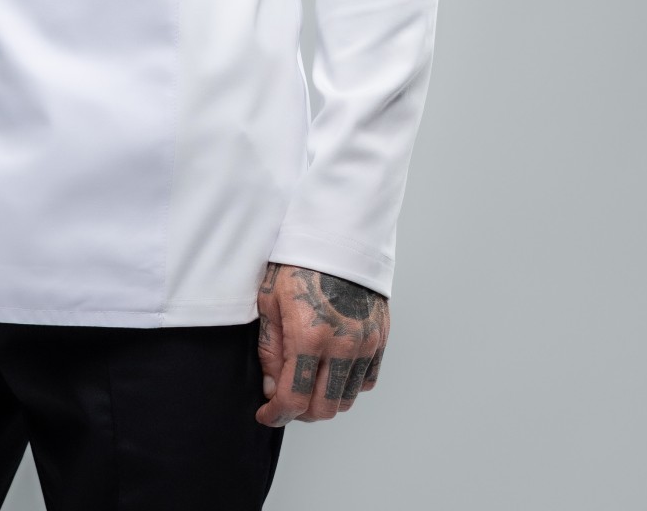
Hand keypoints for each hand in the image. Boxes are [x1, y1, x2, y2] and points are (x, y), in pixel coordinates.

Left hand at [254, 263, 388, 426]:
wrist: (337, 232)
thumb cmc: (298, 260)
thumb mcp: (270, 300)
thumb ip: (271, 350)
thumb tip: (272, 388)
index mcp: (309, 335)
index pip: (294, 399)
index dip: (276, 415)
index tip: (267, 414)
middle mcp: (342, 345)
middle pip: (324, 409)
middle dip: (300, 412)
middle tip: (285, 398)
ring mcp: (365, 342)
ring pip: (346, 399)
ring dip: (324, 400)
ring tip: (307, 383)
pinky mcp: (380, 336)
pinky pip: (366, 380)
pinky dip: (347, 384)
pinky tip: (331, 369)